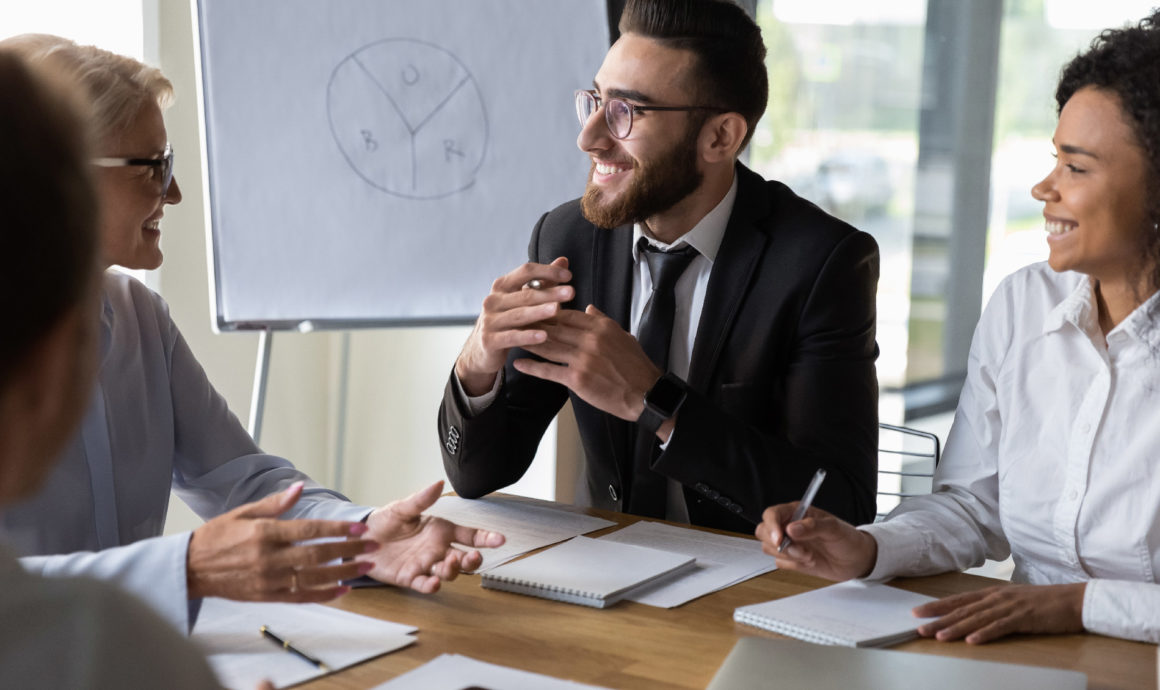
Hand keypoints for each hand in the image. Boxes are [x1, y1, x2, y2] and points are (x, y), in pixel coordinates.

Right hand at [187, 481, 377, 600]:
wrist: (190, 569)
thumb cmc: (216, 537)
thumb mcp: (243, 513)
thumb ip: (275, 503)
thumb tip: (299, 487)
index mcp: (264, 534)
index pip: (309, 530)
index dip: (337, 529)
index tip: (359, 528)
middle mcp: (269, 558)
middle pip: (317, 555)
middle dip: (349, 550)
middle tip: (373, 547)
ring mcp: (269, 580)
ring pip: (314, 578)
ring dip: (344, 573)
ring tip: (366, 567)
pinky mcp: (267, 597)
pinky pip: (301, 597)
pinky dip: (324, 595)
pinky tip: (343, 590)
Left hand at [360, 480, 504, 592]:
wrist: (361, 539)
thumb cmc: (385, 522)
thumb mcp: (402, 508)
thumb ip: (421, 499)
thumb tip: (438, 483)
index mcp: (440, 530)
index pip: (469, 535)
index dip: (486, 538)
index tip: (500, 539)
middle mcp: (437, 549)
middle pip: (464, 558)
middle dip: (473, 560)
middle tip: (474, 558)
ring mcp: (426, 565)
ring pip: (448, 572)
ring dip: (453, 571)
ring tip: (450, 565)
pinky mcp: (410, 578)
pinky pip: (425, 584)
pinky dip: (431, 585)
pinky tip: (433, 583)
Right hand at [455, 257, 572, 395]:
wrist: (481, 350)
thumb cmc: (508, 321)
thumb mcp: (522, 300)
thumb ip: (544, 282)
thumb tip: (564, 261)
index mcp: (502, 286)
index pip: (525, 271)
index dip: (547, 271)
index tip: (569, 276)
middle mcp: (493, 300)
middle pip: (525, 294)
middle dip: (550, 293)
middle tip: (571, 292)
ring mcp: (489, 320)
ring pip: (518, 315)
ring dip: (539, 312)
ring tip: (558, 310)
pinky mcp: (489, 340)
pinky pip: (512, 337)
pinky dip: (528, 336)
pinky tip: (544, 336)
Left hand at [515, 304, 661, 425]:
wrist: (646, 394)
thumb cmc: (636, 366)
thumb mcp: (622, 336)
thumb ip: (602, 321)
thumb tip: (588, 308)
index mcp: (601, 327)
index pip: (568, 314)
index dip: (548, 311)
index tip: (533, 308)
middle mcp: (590, 340)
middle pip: (554, 327)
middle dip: (533, 323)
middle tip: (514, 319)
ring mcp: (583, 359)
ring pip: (549, 346)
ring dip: (528, 342)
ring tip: (511, 337)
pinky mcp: (578, 379)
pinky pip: (550, 371)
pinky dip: (532, 367)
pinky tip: (519, 364)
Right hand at [755, 502, 877, 580]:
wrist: (857, 560)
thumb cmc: (848, 539)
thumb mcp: (834, 529)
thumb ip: (813, 526)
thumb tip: (792, 528)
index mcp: (797, 512)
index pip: (772, 514)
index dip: (771, 526)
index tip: (779, 539)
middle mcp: (789, 526)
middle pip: (763, 531)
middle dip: (778, 544)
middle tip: (800, 551)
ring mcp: (790, 543)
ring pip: (768, 548)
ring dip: (788, 555)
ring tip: (809, 555)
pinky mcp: (792, 559)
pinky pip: (779, 562)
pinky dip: (793, 565)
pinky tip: (810, 561)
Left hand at [912, 583, 1086, 643]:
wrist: (1074, 599)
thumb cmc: (1044, 602)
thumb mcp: (1014, 601)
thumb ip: (994, 606)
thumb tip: (974, 615)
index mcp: (993, 593)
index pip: (959, 600)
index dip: (937, 606)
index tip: (917, 612)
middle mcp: (997, 597)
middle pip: (963, 609)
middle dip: (939, 619)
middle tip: (918, 627)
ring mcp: (1010, 606)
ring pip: (977, 618)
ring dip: (956, 628)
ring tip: (939, 636)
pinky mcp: (1024, 617)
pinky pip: (1001, 626)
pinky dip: (985, 633)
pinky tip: (972, 640)